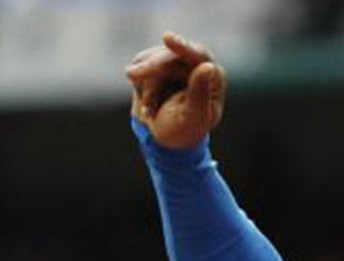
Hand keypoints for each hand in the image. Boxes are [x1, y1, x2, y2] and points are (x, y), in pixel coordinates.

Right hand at [125, 31, 225, 150]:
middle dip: (151, 69)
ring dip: (147, 87)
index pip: (199, 56)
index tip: (167, 38)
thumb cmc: (183, 130)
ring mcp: (176, 61)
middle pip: (170, 56)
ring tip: (150, 110)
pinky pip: (140, 63)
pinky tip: (147, 102)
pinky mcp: (157, 61)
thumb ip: (200, 93)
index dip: (183, 46)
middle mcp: (197, 64)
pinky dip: (140, 85)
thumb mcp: (193, 117)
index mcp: (213, 78)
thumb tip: (208, 66)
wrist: (163, 138)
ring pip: (151, 59)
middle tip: (130, 75)